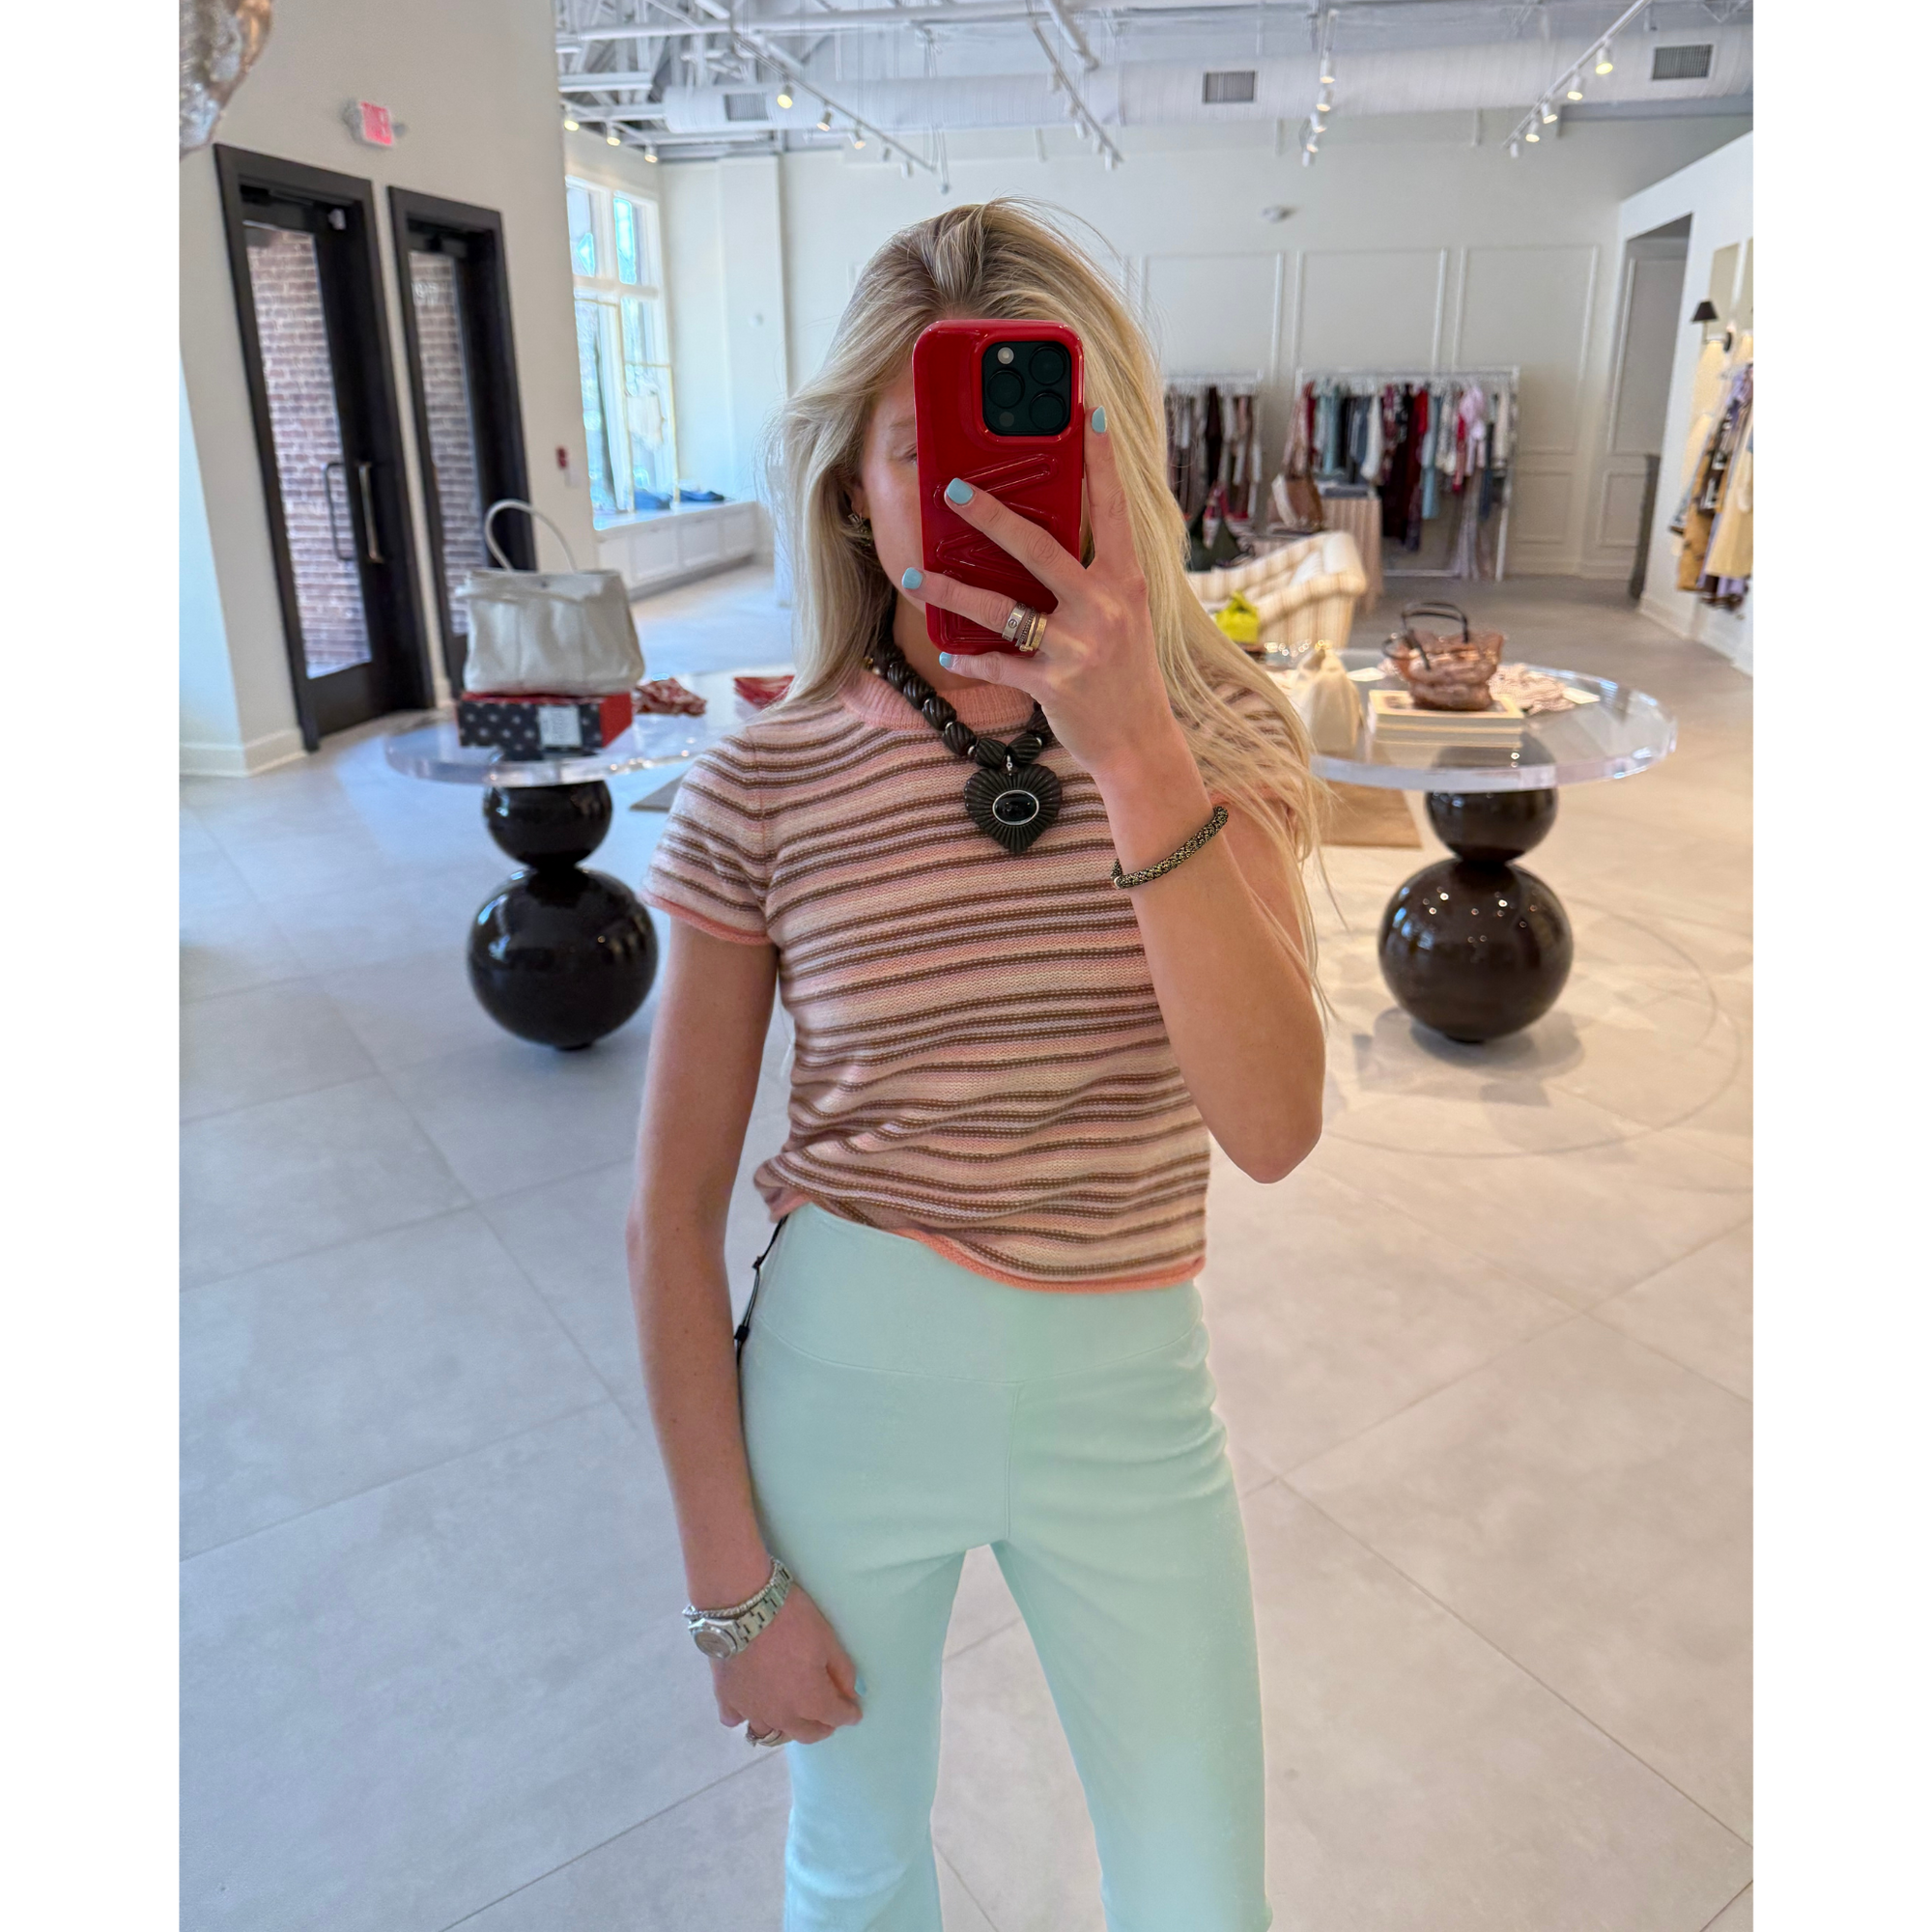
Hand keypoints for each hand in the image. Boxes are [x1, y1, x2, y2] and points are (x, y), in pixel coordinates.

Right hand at [711, 1582, 862, 1745]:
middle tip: (827, 1719)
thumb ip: (843, 1671)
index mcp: (810, 1701)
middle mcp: (782, 1715)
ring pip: (770, 1733)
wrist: (744, 1608)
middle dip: (821, 1728)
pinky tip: (750, 1705)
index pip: (836, 1717)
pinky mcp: (727, 1699)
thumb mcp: (828, 1639)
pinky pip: (736, 1720)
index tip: (853, 1712)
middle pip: (806, 1734)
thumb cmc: (792, 1620)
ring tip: (790, 1714)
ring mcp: (752, 1711)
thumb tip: (851, 1694)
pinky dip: (745, 1716)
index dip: (848, 1714)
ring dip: (784, 1726)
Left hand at [898, 409, 1186, 783]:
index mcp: (1124, 581)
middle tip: (951, 489)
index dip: (1101, 461)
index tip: (1088, 413)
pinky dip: (970, 658)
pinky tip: (950, 649)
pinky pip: (997, 664)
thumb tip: (1050, 538)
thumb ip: (1097, 576)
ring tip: (914, 576)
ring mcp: (1076, 646)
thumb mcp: (1125, 615)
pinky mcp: (1052, 684)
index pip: (1111, 509)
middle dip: (989, 516)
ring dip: (950, 592)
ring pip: (1000, 609)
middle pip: (1036, 549)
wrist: (1139, 742)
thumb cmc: (1127, 673)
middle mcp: (1102, 607)